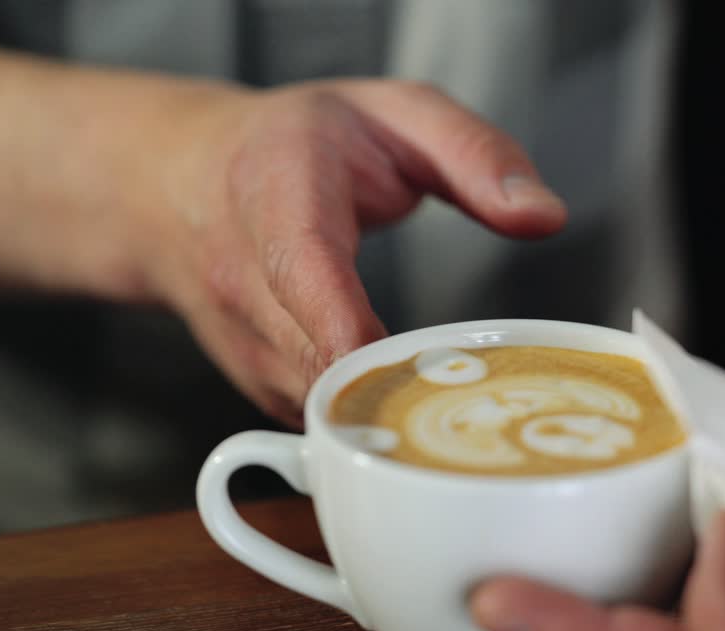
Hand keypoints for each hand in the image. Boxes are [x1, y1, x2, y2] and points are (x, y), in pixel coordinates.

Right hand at [107, 78, 564, 425]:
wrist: (179, 182)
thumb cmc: (297, 145)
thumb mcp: (396, 112)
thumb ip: (475, 154)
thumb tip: (545, 216)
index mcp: (278, 195)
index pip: (305, 273)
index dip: (350, 332)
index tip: (406, 369)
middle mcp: (244, 278)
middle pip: (318, 361)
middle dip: (400, 391)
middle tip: (481, 401)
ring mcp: (241, 341)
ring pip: (317, 405)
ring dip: (387, 415)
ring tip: (453, 403)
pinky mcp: (253, 383)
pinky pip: (313, 423)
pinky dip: (363, 425)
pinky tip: (412, 409)